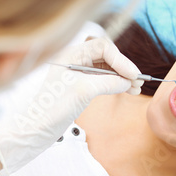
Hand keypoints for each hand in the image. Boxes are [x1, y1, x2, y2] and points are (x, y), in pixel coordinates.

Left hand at [0, 37, 142, 175]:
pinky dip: (116, 84)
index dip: (121, 59)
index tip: (132, 75)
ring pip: (107, 68)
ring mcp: (78, 73)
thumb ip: (108, 82)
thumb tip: (127, 81)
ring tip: (135, 88)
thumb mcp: (84, 91)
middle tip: (138, 82)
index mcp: (71, 54)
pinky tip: (127, 90)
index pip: (103, 47)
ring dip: (123, 77)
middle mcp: (75, 59)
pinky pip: (103, 79)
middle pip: (107, 56)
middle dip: (124, 68)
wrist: (37, 129)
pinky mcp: (81, 86)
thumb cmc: (53, 108)